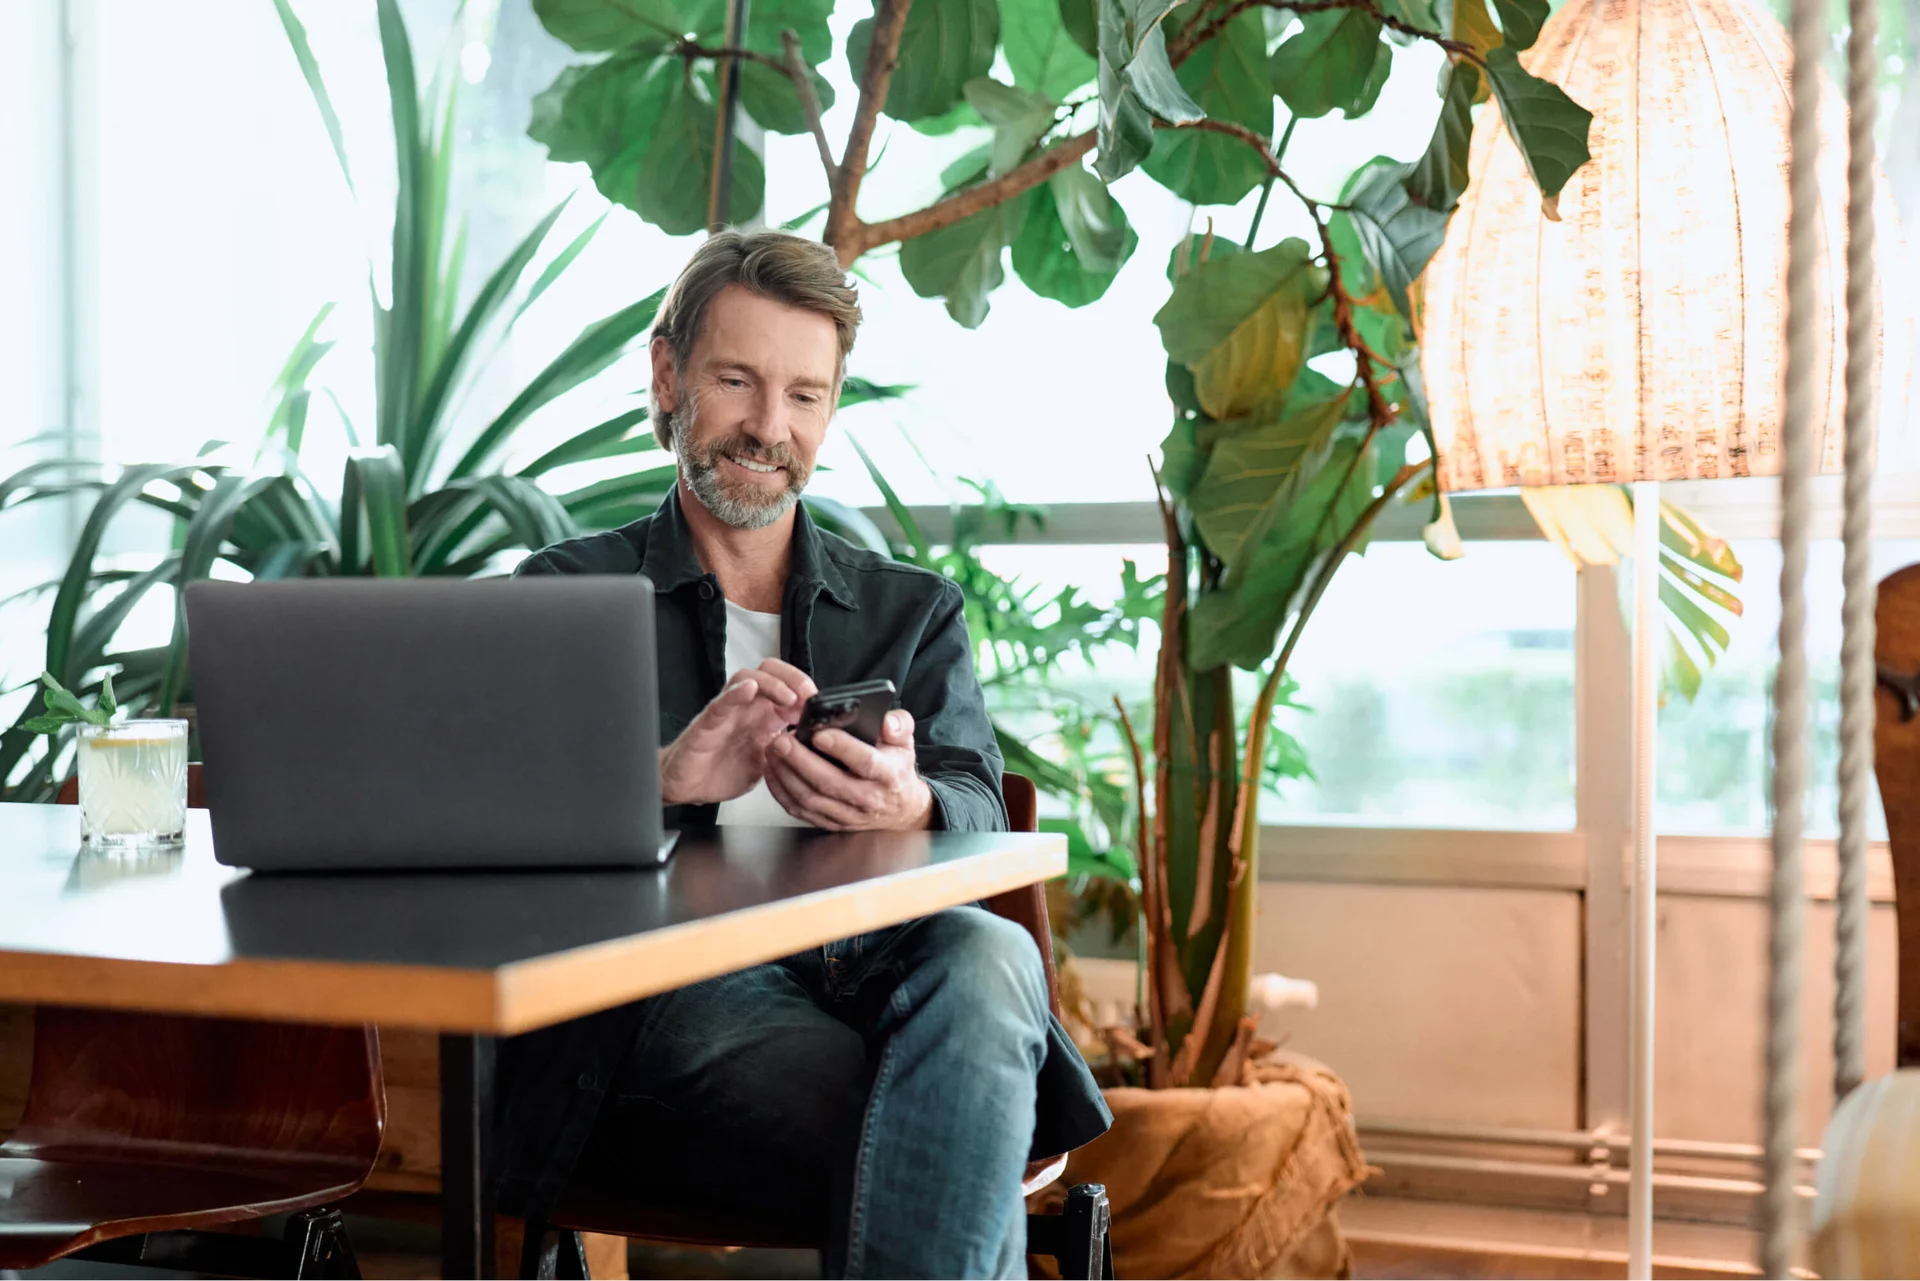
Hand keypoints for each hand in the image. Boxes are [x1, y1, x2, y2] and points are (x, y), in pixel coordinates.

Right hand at [659, 660, 816, 805]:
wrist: (689, 786)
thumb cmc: (722, 771)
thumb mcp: (767, 764)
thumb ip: (788, 751)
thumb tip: (817, 748)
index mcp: (763, 716)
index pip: (788, 686)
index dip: (806, 691)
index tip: (821, 705)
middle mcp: (746, 708)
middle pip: (770, 672)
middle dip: (793, 678)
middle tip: (808, 696)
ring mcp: (727, 712)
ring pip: (747, 678)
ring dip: (772, 683)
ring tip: (788, 696)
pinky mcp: (707, 723)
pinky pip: (721, 702)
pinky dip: (735, 693)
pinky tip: (748, 689)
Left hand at [763, 708, 934, 830]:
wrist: (900, 809)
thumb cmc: (896, 769)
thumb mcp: (905, 742)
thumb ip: (899, 725)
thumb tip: (886, 722)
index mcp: (887, 775)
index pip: (864, 762)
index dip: (842, 748)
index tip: (819, 733)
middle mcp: (867, 798)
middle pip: (828, 782)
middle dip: (800, 760)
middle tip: (781, 741)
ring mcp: (847, 814)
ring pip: (810, 798)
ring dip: (786, 775)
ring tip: (772, 751)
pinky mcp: (831, 823)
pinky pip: (801, 810)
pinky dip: (782, 792)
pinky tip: (773, 772)